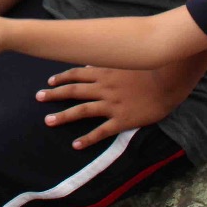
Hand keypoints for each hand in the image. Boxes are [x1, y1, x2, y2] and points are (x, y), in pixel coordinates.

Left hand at [37, 65, 192, 150]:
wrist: (168, 82)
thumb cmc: (150, 69)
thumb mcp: (126, 62)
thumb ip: (108, 64)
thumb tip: (91, 65)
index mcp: (105, 73)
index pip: (77, 74)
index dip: (62, 77)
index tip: (50, 80)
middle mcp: (104, 88)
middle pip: (73, 91)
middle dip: (54, 94)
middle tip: (38, 97)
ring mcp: (112, 104)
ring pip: (82, 110)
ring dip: (63, 116)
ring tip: (48, 121)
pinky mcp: (121, 120)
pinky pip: (101, 131)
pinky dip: (88, 138)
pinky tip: (76, 144)